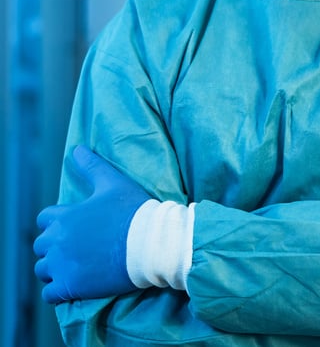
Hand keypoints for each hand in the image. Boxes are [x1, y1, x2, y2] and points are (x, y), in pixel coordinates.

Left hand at [34, 146, 151, 303]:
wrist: (154, 243)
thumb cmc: (135, 211)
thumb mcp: (115, 184)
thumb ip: (92, 166)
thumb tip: (77, 149)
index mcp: (64, 216)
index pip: (44, 220)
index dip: (58, 223)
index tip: (75, 228)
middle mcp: (57, 241)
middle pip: (41, 246)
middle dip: (55, 247)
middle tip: (78, 249)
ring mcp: (62, 265)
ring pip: (43, 270)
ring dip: (55, 269)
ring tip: (76, 268)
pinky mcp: (71, 286)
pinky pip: (50, 294)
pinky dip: (58, 292)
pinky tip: (74, 286)